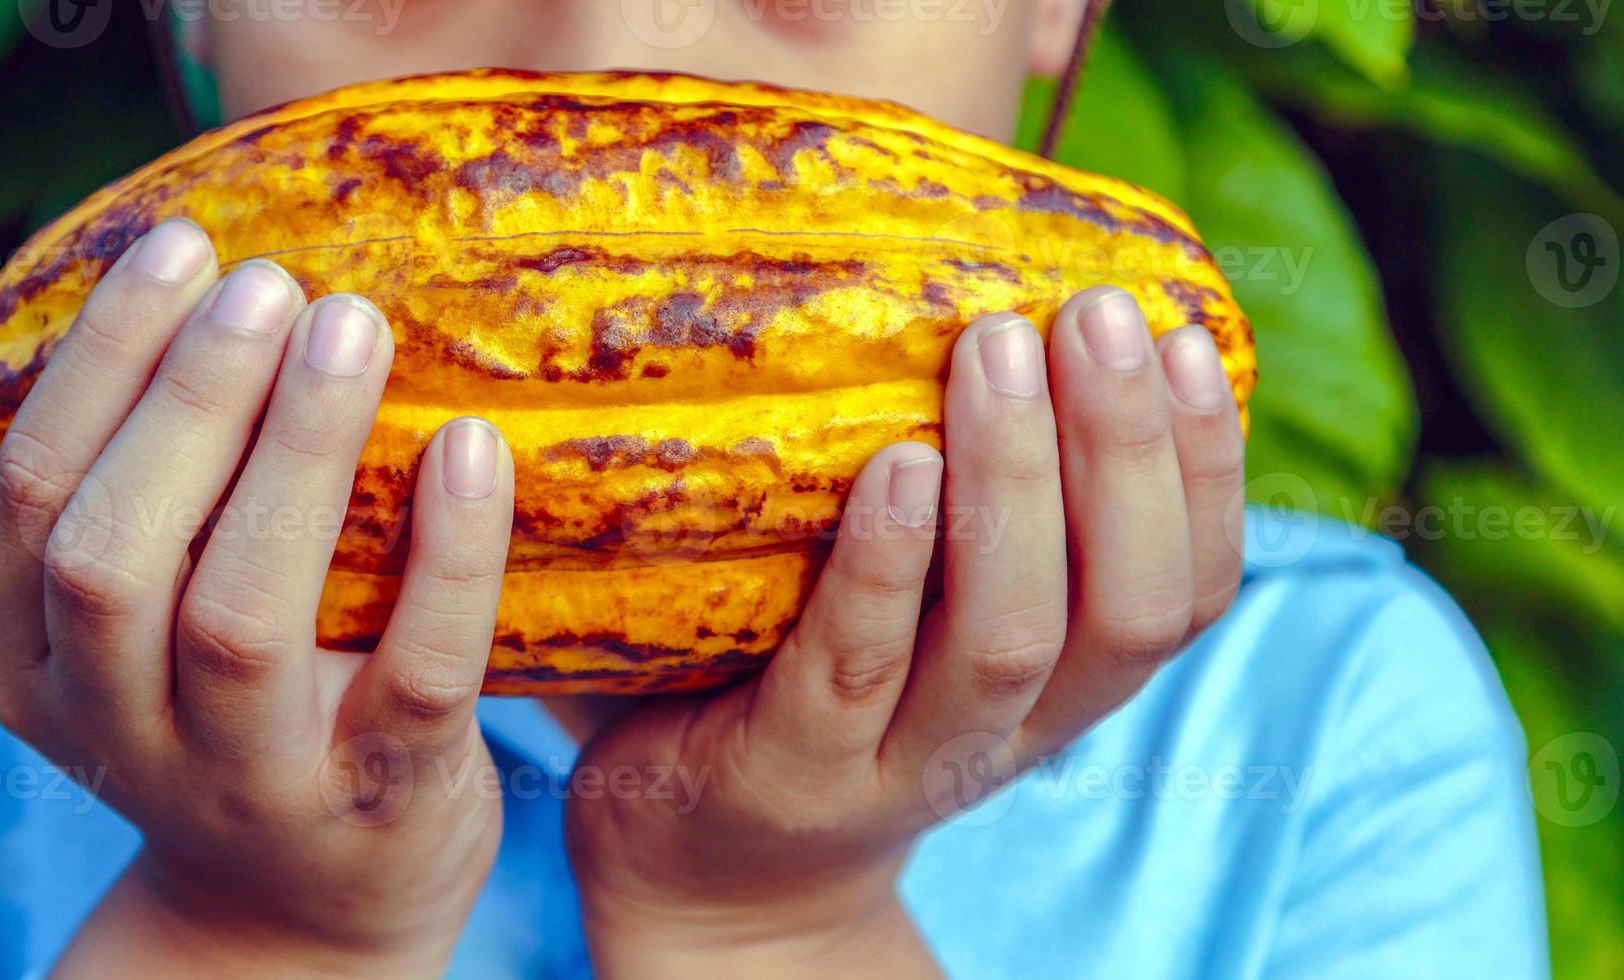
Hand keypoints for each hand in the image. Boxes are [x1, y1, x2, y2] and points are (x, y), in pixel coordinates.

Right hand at [0, 220, 517, 976]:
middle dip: (188, 402)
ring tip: (351, 328)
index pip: (34, 503)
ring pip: (245, 616)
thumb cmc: (201, 734)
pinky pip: (421, 676)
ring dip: (297, 455)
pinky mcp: (387, 800)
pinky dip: (449, 558)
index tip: (180, 247)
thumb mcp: (74, 672)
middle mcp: (127, 732)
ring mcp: (259, 779)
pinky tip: (472, 446)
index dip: (100, 365)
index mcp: (37, 674)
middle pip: (117, 558)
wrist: (303, 921)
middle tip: (268, 279)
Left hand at [563, 287, 1245, 976]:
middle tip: (1096, 309)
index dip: (1209, 468)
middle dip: (1127, 450)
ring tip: (999, 347)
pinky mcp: (792, 771)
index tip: (1189, 337)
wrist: (709, 874)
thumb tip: (975, 282)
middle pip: (1123, 607)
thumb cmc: (809, 685)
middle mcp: (1008, 733)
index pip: (1188, 588)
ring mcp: (901, 761)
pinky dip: (889, 564)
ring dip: (1018, 484)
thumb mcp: (919, 605)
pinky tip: (898, 464)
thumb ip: (963, 490)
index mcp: (1061, 685)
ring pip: (1006, 637)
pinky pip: (854, 666)